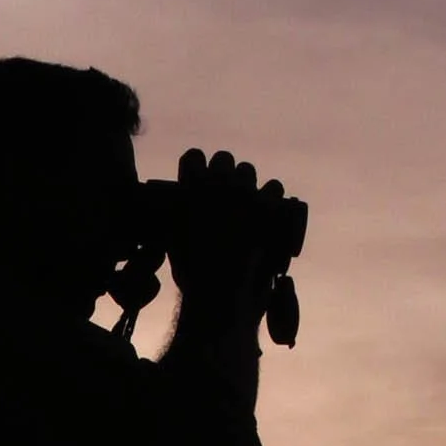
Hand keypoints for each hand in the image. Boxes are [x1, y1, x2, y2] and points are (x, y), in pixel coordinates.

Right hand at [166, 150, 289, 325]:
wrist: (222, 289)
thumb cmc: (193, 271)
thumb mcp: (172, 243)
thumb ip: (172, 225)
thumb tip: (171, 220)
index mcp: (192, 186)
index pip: (193, 156)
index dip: (196, 167)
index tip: (198, 178)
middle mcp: (219, 181)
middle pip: (224, 158)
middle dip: (224, 173)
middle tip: (224, 194)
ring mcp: (246, 191)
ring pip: (248, 170)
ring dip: (246, 183)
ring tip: (246, 202)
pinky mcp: (269, 205)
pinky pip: (274, 187)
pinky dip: (272, 197)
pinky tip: (270, 207)